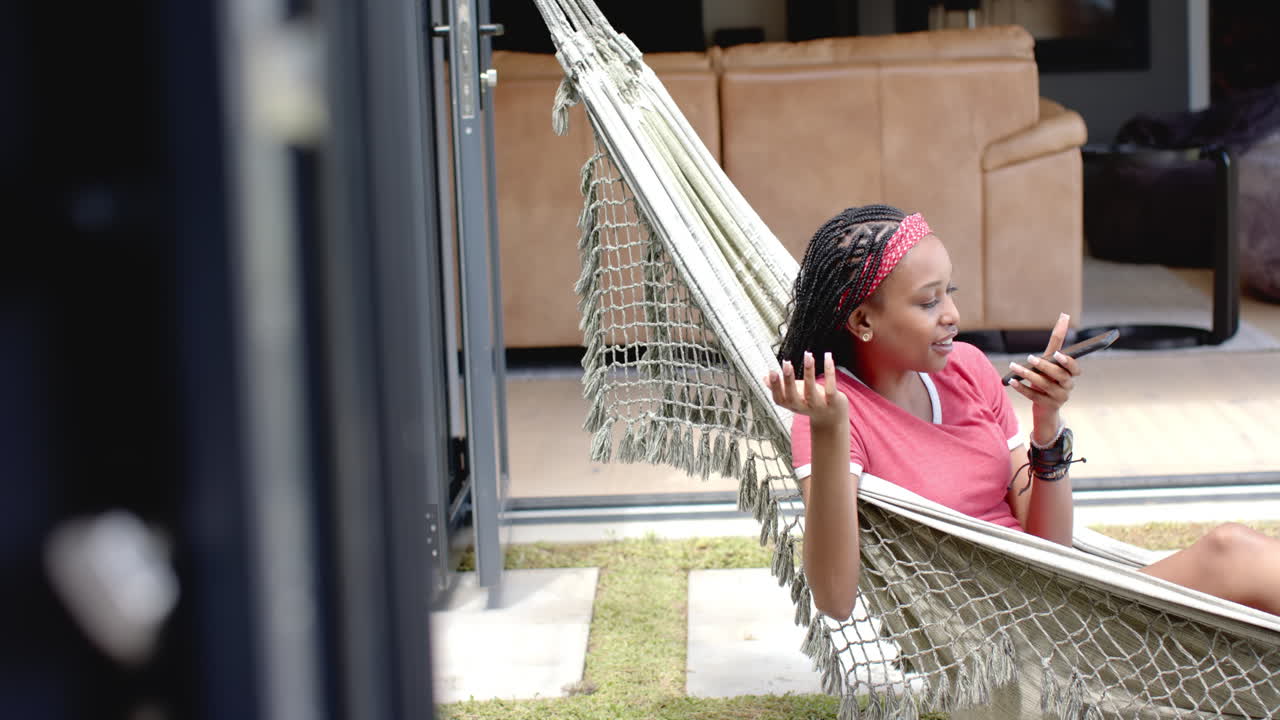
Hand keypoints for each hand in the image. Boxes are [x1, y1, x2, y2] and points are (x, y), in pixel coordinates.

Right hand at [765, 351, 848, 431]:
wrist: (832, 419)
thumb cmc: (810, 403)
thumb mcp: (793, 396)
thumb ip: (780, 388)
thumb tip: (764, 378)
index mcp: (792, 405)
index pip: (779, 399)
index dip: (775, 387)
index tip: (771, 372)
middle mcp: (803, 407)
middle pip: (793, 396)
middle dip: (789, 380)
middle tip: (786, 363)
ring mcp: (818, 405)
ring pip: (812, 390)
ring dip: (809, 372)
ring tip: (808, 355)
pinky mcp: (833, 401)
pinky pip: (830, 386)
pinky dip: (829, 372)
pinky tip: (827, 356)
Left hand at [1006, 313, 1080, 443]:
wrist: (1045, 408)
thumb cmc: (1048, 378)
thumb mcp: (1050, 362)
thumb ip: (1056, 343)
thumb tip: (1064, 316)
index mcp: (1071, 375)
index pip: (1074, 368)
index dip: (1067, 362)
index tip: (1057, 354)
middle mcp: (1068, 386)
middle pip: (1059, 376)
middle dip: (1045, 366)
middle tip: (1030, 358)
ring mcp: (1059, 398)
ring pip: (1044, 385)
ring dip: (1028, 375)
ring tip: (1014, 366)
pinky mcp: (1047, 406)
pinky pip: (1034, 396)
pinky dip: (1022, 388)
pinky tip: (1012, 381)